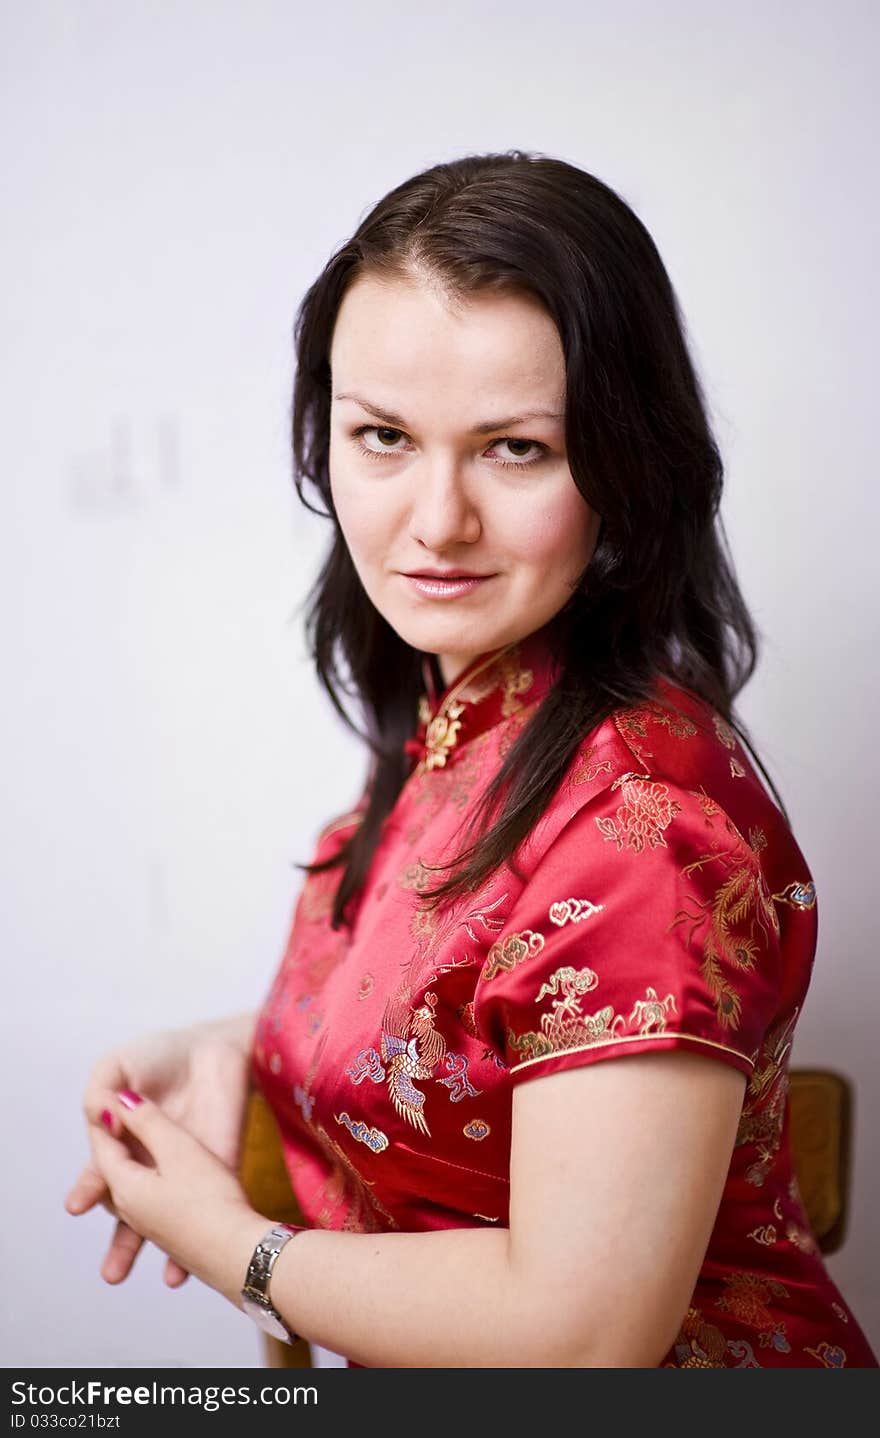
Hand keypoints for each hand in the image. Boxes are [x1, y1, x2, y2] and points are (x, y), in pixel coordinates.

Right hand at [64, 1017, 254, 1286]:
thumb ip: (101, 1089)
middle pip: (132, 1212)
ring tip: (143, 1278)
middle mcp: (151, 1162)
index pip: (103, 1175)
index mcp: (123, 1141)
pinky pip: (208, 1203)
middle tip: (111, 1274)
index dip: (90, 1190)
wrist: (215, 1046)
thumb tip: (100, 1116)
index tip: (78, 1205)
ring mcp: (184, 1167)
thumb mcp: (121, 1064)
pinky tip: (183, 1264)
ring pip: (167, 1219)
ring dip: (155, 1251)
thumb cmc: (162, 1053)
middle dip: (121, 1244)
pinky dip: (197, 1233)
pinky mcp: (217, 1165)